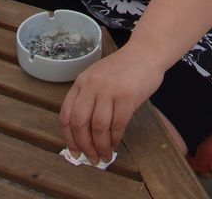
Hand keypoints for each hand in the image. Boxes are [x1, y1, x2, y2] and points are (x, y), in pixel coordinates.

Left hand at [59, 44, 163, 163]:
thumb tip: (84, 134)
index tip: (74, 152)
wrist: (146, 52)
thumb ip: (89, 99)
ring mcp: (109, 90)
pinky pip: (118, 125)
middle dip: (84, 146)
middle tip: (91, 158)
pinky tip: (116, 143)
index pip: (66, 114)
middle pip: (80, 123)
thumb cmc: (123, 68)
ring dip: (101, 146)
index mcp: (81, 82)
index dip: (69, 137)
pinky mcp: (127, 96)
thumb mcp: (98, 78)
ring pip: (98, 127)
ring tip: (105, 156)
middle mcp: (91, 85)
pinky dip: (115, 139)